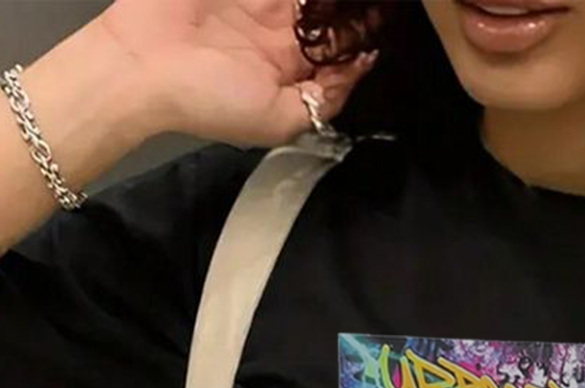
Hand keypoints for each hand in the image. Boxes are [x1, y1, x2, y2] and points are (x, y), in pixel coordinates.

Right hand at [99, 0, 376, 145]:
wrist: (142, 66)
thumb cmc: (207, 102)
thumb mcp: (281, 120)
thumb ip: (324, 99)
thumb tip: (362, 66)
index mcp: (291, 69)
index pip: (341, 48)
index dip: (364, 34)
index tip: (384, 20)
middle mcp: (278, 31)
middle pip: (328, 10)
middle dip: (352, 5)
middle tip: (377, 2)